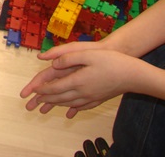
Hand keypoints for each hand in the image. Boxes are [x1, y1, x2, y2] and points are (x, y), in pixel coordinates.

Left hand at [21, 48, 135, 117]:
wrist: (133, 75)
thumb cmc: (110, 61)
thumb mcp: (87, 53)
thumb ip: (67, 58)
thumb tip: (51, 63)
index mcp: (77, 80)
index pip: (55, 88)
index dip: (42, 90)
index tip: (32, 92)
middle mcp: (82, 91)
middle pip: (59, 98)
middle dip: (45, 100)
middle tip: (33, 103)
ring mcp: (91, 97)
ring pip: (69, 103)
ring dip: (56, 104)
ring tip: (46, 106)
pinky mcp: (99, 99)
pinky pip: (82, 106)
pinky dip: (73, 108)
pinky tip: (70, 111)